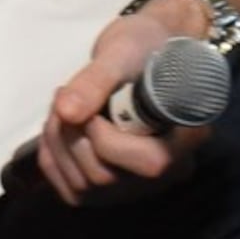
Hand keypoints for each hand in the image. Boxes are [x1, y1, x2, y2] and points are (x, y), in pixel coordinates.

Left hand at [24, 5, 215, 205]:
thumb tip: (66, 112)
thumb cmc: (142, 46)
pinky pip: (73, 192)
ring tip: (62, 105)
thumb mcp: (120, 53)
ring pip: (85, 187)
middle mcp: (170, 171)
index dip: (106, 137)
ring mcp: (141, 184)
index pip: (150, 163)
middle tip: (63, 94)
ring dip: (57, 143)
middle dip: (71, 134)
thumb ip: (95, 81)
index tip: (96, 103)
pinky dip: (53, 160)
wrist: (142, 52)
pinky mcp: (114, 187)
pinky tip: (57, 129)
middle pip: (106, 177)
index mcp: (186, 138)